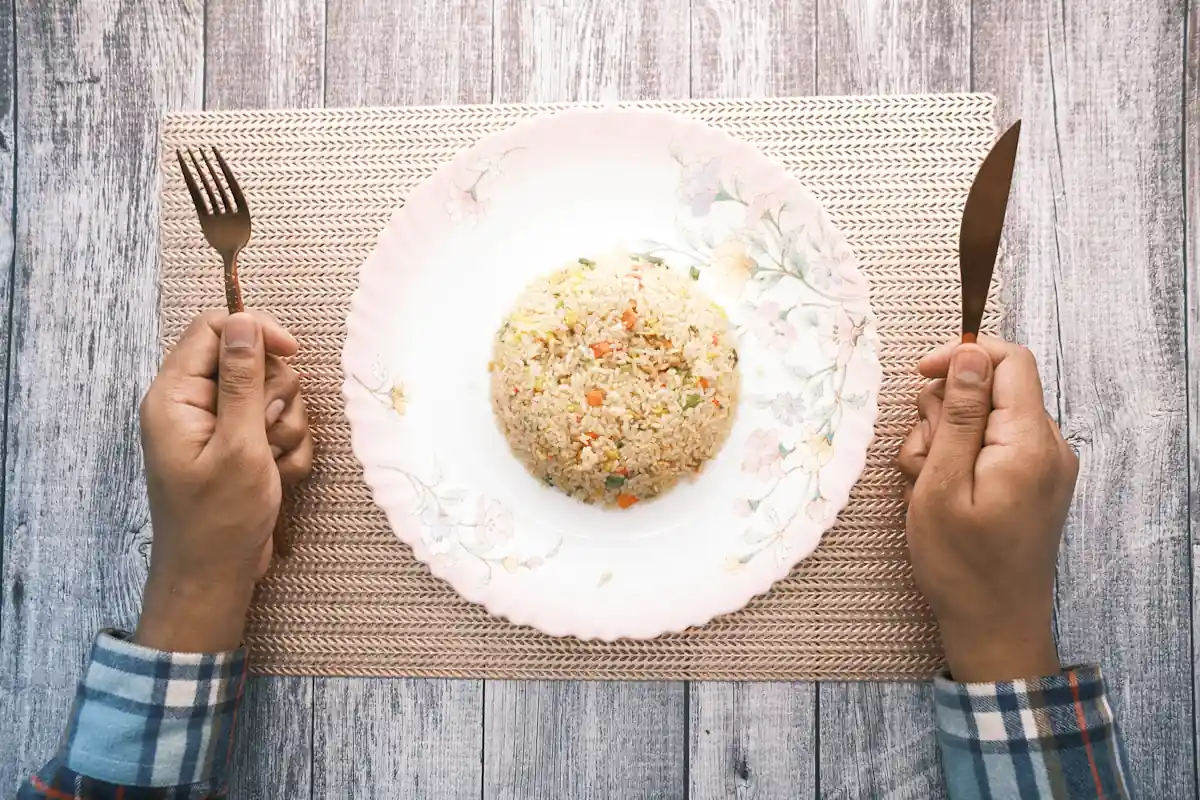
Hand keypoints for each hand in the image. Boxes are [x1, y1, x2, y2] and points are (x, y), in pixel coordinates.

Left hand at [135, 311, 313, 651]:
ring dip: (287, 428)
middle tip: (268, 433)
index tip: (293, 352)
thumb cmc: (220, 520)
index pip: (215, 329)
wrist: (215, 578)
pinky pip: (280, 428)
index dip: (257, 332)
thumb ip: (243, 380)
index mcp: (176, 396)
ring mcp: (219, 428)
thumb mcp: (239, 446)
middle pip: (253, 361)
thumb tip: (243, 321)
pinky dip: (288, 451)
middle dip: (276, 396)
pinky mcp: (240, 448)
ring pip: (274, 396)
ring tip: (272, 464)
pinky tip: (277, 479)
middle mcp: (194, 405)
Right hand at [897, 336, 1077, 681]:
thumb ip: (960, 415)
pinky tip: (941, 493)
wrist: (994, 626)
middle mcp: (1048, 447)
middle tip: (920, 459)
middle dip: (944, 411)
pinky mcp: (1034, 480)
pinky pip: (993, 445)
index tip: (920, 373)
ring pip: (985, 417)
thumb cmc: (960, 565)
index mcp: (1028, 444)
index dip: (962, 355)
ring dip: (945, 439)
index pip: (1009, 360)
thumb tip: (970, 355)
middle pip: (991, 389)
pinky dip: (960, 457)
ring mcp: (1045, 465)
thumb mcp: (942, 485)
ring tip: (926, 484)